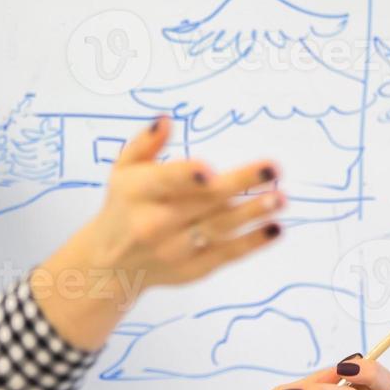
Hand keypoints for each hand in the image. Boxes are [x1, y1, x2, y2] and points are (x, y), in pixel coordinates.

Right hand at [70, 115, 286, 294]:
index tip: (209, 170)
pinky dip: (252, 242)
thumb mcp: (123, 170)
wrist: (110, 266)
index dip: (185, 177)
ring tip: (280, 199)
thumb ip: (145, 143)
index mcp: (137, 193)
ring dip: (253, 213)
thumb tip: (166, 120)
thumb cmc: (123, 206)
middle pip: (203, 202)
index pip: (165, 182)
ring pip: (219, 228)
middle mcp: (155, 224)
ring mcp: (175, 250)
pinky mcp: (192, 270)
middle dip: (239, 185)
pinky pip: (226, 255)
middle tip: (272, 169)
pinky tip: (274, 228)